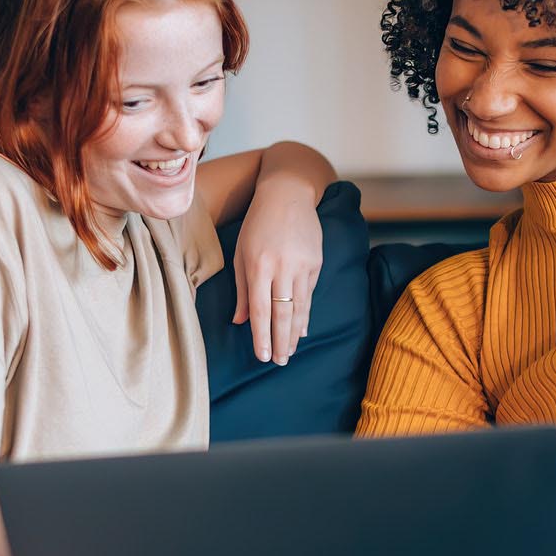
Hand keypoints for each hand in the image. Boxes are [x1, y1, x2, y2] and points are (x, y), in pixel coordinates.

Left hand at [231, 183, 323, 363]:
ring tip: (290, 351)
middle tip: (280, 362)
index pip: (259, 309)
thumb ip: (241, 289)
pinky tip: (301, 328)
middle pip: (282, 313)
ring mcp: (302, 265)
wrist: (288, 193)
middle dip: (280, 341)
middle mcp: (282, 267)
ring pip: (300, 307)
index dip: (261, 335)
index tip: (262, 356)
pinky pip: (309, 293)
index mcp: (258, 265)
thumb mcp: (241, 253)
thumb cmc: (257, 223)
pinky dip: (305, 313)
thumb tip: (239, 321)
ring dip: (295, 333)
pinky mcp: (316, 261)